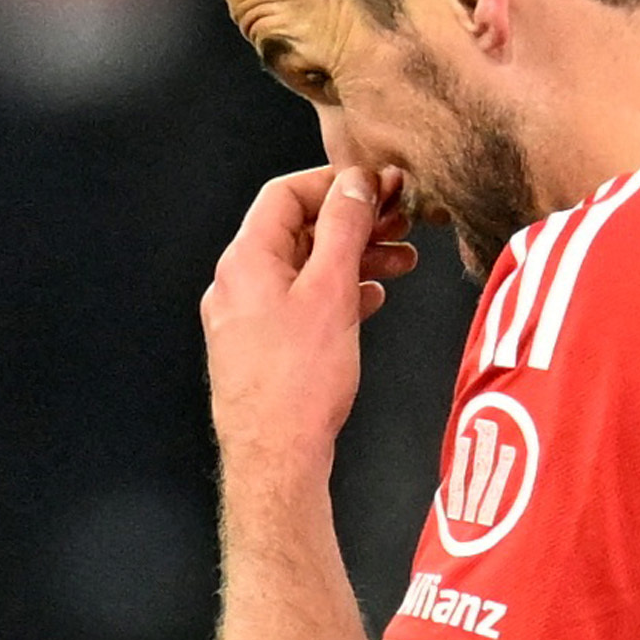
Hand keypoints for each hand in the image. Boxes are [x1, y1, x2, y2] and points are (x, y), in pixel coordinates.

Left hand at [203, 165, 418, 479]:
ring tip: (401, 261)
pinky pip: (300, 302)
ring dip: (353, 258)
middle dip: (353, 222)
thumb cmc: (298, 383)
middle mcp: (238, 283)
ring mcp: (246, 317)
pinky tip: (371, 299)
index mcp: (247, 259)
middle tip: (399, 221)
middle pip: (298, 230)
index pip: (286, 194)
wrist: (276, 456)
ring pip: (304, 268)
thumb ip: (344, 229)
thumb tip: (355, 184)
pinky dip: (337, 291)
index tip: (377, 186)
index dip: (335, 183)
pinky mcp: (260, 347)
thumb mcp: (331, 290)